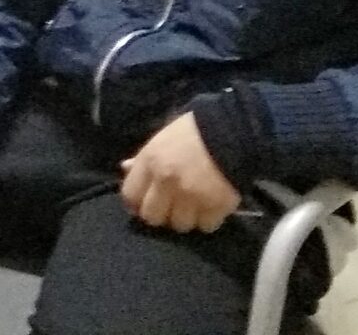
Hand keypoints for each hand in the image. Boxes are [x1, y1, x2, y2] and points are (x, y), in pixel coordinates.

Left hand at [120, 112, 240, 233]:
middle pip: (153, 216)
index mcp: (151, 161)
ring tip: (194, 206)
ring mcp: (191, 196)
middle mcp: (167, 181)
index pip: (130, 195)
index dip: (136, 203)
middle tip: (172, 206)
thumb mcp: (163, 138)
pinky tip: (211, 207)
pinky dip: (208, 220)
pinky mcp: (215, 207)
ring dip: (186, 218)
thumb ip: (143, 158)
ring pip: (180, 225)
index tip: (145, 203)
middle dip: (161, 214)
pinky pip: (205, 226)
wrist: (233, 130)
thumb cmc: (194, 130)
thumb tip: (125, 168)